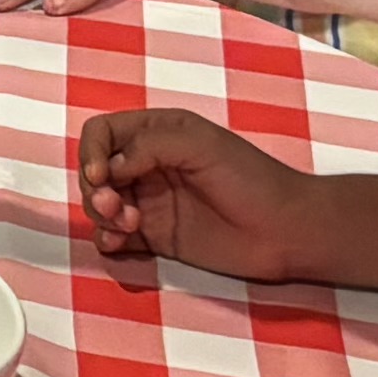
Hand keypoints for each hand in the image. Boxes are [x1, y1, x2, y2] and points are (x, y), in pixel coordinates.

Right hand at [69, 108, 342, 281]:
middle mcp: (148, 165)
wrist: (287, 231)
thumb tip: (108, 169)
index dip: (91, 152)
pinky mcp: (155, 237)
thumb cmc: (250, 180)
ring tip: (128, 226)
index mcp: (159, 133)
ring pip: (98, 204)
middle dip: (94, 189)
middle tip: (114, 207)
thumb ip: (149, 145)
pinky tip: (120, 243)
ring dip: (100, 214)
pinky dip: (106, 239)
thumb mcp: (200, 145)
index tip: (100, 177)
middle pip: (93, 171)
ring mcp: (150, 202)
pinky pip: (113, 236)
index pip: (102, 133)